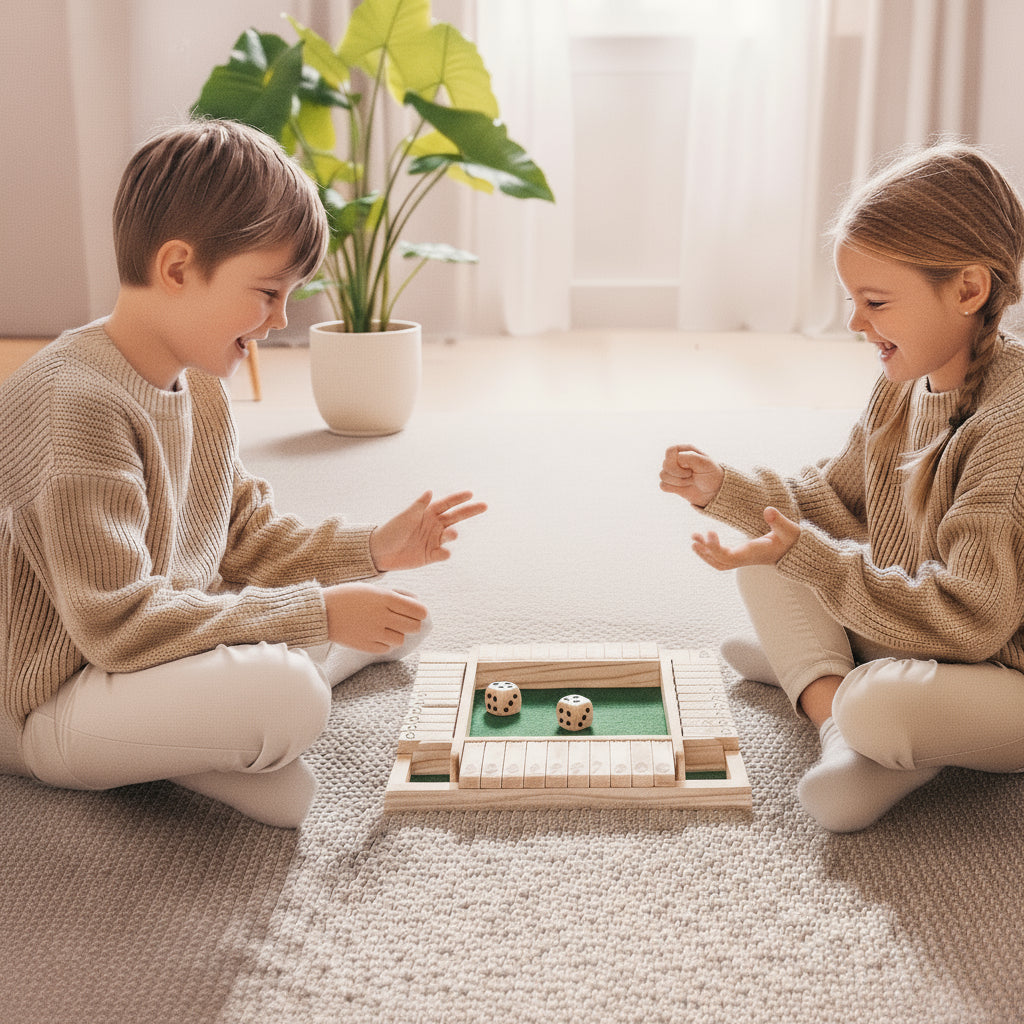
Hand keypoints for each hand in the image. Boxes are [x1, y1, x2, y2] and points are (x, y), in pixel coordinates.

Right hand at [323, 582, 427, 652]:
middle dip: (412, 623)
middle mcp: (382, 616)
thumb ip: (397, 595)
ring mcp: (374, 632)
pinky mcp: (366, 646)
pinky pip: (387, 648)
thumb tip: (418, 602)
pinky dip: (385, 643)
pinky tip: (376, 634)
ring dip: (397, 634)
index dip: (421, 612)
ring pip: (401, 639)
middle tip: (403, 620)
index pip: (418, 610)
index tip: (417, 612)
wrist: (322, 611)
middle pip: (414, 626)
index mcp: (385, 598)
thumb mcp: (373, 589)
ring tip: (386, 627)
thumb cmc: (349, 596)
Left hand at [369, 490, 486, 571]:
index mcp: (428, 513)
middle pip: (456, 517)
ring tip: (452, 533)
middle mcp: (434, 525)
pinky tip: (443, 552)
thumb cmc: (392, 531)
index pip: (447, 504)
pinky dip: (445, 553)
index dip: (458, 498)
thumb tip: (430, 491)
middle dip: (470, 511)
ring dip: (453, 534)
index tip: (471, 493)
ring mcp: (434, 540)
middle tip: (485, 506)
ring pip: (450, 535)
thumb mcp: (405, 516)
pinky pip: (443, 554)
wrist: (380, 552)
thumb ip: (418, 506)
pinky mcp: (431, 555)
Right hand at [660, 445, 724, 507]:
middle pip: (665, 464)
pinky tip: (683, 487)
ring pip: (662, 475)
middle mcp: (677, 459)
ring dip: (677, 482)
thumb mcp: (705, 463)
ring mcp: (673, 471)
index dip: (676, 461)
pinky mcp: (671, 483)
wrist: (714, 491)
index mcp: (685, 450)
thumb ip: (690, 457)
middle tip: (691, 475)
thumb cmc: (711, 474)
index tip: (689, 468)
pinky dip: (672, 488)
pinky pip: (662, 485)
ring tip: (690, 481)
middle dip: (678, 473)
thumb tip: (675, 461)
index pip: (670, 451)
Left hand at [691, 506, 800, 569]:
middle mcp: (745, 558)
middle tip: (694, 538)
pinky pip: (722, 558)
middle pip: (720, 562)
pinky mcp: (741, 555)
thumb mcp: (788, 529)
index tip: (709, 531)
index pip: (728, 557)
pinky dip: (710, 551)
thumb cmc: (791, 540)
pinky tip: (703, 539)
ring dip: (705, 552)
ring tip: (694, 538)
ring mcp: (743, 559)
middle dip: (706, 552)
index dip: (715, 547)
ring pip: (719, 562)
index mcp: (752, 553)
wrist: (795, 551)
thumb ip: (778, 521)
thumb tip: (768, 510)